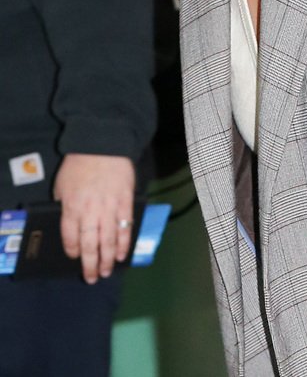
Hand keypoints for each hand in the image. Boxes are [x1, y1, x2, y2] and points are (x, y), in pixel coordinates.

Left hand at [53, 153, 135, 283]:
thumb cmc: (79, 165)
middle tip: (92, 278)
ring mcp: (110, 208)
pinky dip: (124, 243)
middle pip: (90, 245)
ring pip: (109, 240)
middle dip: (90, 264)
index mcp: (71, 207)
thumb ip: (64, 206)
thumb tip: (69, 223)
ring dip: (107, 259)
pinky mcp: (126, 202)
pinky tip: (122, 254)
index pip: (70, 237)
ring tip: (107, 271)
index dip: (73, 251)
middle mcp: (90, 212)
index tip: (75, 257)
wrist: (103, 146)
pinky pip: (125, 227)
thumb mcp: (62, 185)